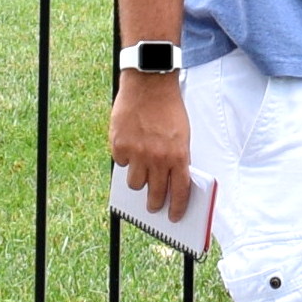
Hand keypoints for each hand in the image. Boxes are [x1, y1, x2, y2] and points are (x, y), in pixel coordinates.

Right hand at [111, 72, 192, 220]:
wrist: (150, 85)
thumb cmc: (169, 108)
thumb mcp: (182, 134)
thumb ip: (177, 157)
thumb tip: (172, 180)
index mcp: (178, 156)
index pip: (180, 191)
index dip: (177, 208)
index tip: (174, 216)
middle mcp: (157, 158)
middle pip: (155, 194)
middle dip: (155, 204)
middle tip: (153, 207)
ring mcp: (137, 154)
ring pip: (135, 183)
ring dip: (138, 179)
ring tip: (141, 168)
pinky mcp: (119, 146)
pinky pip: (121, 163)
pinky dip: (125, 158)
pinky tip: (130, 144)